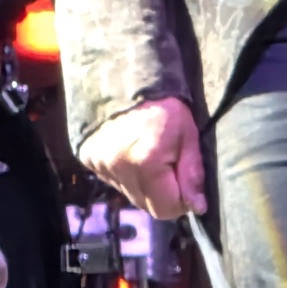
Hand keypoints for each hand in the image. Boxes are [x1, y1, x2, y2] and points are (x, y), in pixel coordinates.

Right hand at [77, 96, 206, 219]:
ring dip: (143, 184)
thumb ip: (192, 173)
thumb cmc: (165, 106)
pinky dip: (126, 174)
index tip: (184, 178)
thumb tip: (197, 207)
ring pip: (130, 195)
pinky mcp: (89, 160)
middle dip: (162, 193)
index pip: (166, 209)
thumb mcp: (188, 134)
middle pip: (146, 205)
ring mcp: (100, 165)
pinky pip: (114, 181)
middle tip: (169, 165)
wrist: (126, 78)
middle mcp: (119, 168)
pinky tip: (131, 152)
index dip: (181, 199)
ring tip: (150, 156)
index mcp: (146, 162)